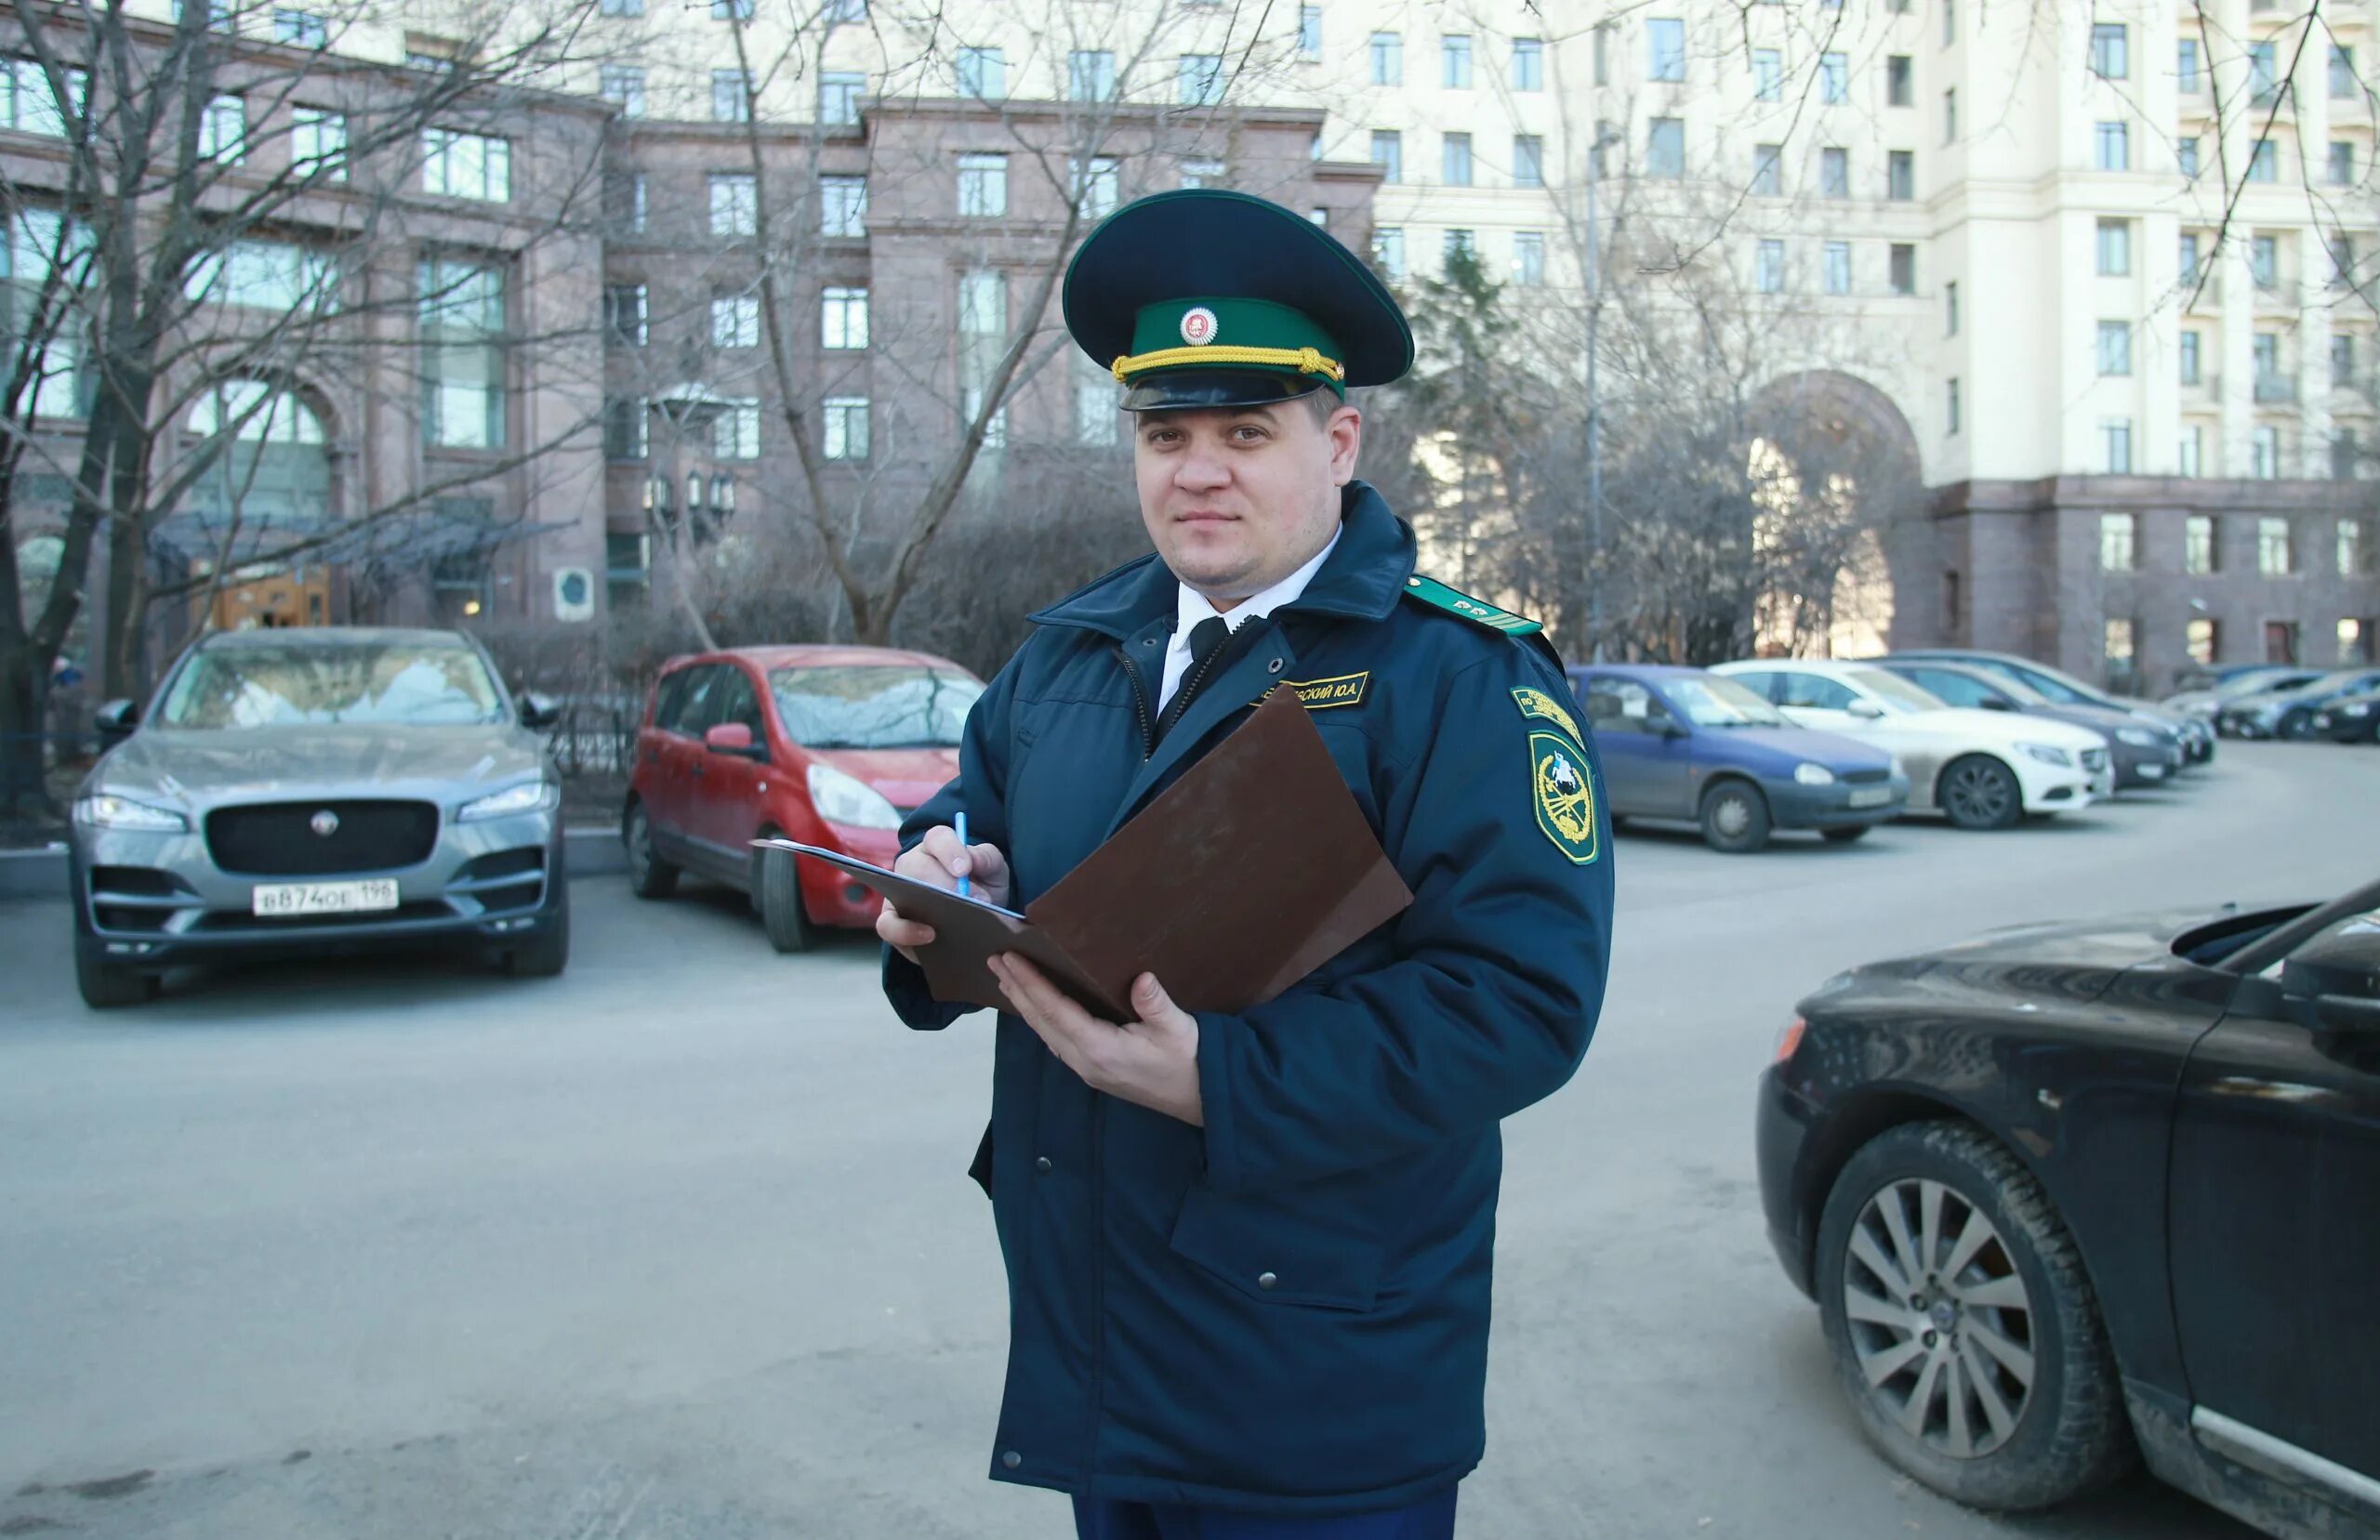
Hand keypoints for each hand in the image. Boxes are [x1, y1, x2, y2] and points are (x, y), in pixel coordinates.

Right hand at [876, 824, 1012, 961]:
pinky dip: (904, 933)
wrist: (976, 917)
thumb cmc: (981, 885)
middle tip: (968, 903)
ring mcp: (899, 892)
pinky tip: (930, 937)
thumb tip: (973, 860)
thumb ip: (987, 859)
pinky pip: (888, 926)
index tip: (964, 869)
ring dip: (921, 908)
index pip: (938, 838)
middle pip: (917, 866)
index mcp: (938, 846)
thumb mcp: (993, 869)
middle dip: (943, 885)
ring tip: (945, 924)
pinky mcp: (893, 921)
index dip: (950, 851)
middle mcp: (913, 864)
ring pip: (896, 894)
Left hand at [990, 956, 1202, 1126]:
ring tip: (1006, 978)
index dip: (1031, 983)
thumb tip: (1142, 979)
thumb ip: (1157, 1005)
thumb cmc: (1190, 1060)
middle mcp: (1085, 1060)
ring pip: (1045, 1033)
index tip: (1011, 958)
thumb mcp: (1178, 1029)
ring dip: (1024, 1004)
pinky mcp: (1093, 1070)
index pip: (1055, 1010)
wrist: (1201, 1098)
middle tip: (994, 959)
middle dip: (1016, 989)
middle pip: (1041, 1021)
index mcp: (1101, 1048)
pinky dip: (1039, 1018)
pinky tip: (1035, 1006)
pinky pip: (1055, 1041)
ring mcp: (1086, 1068)